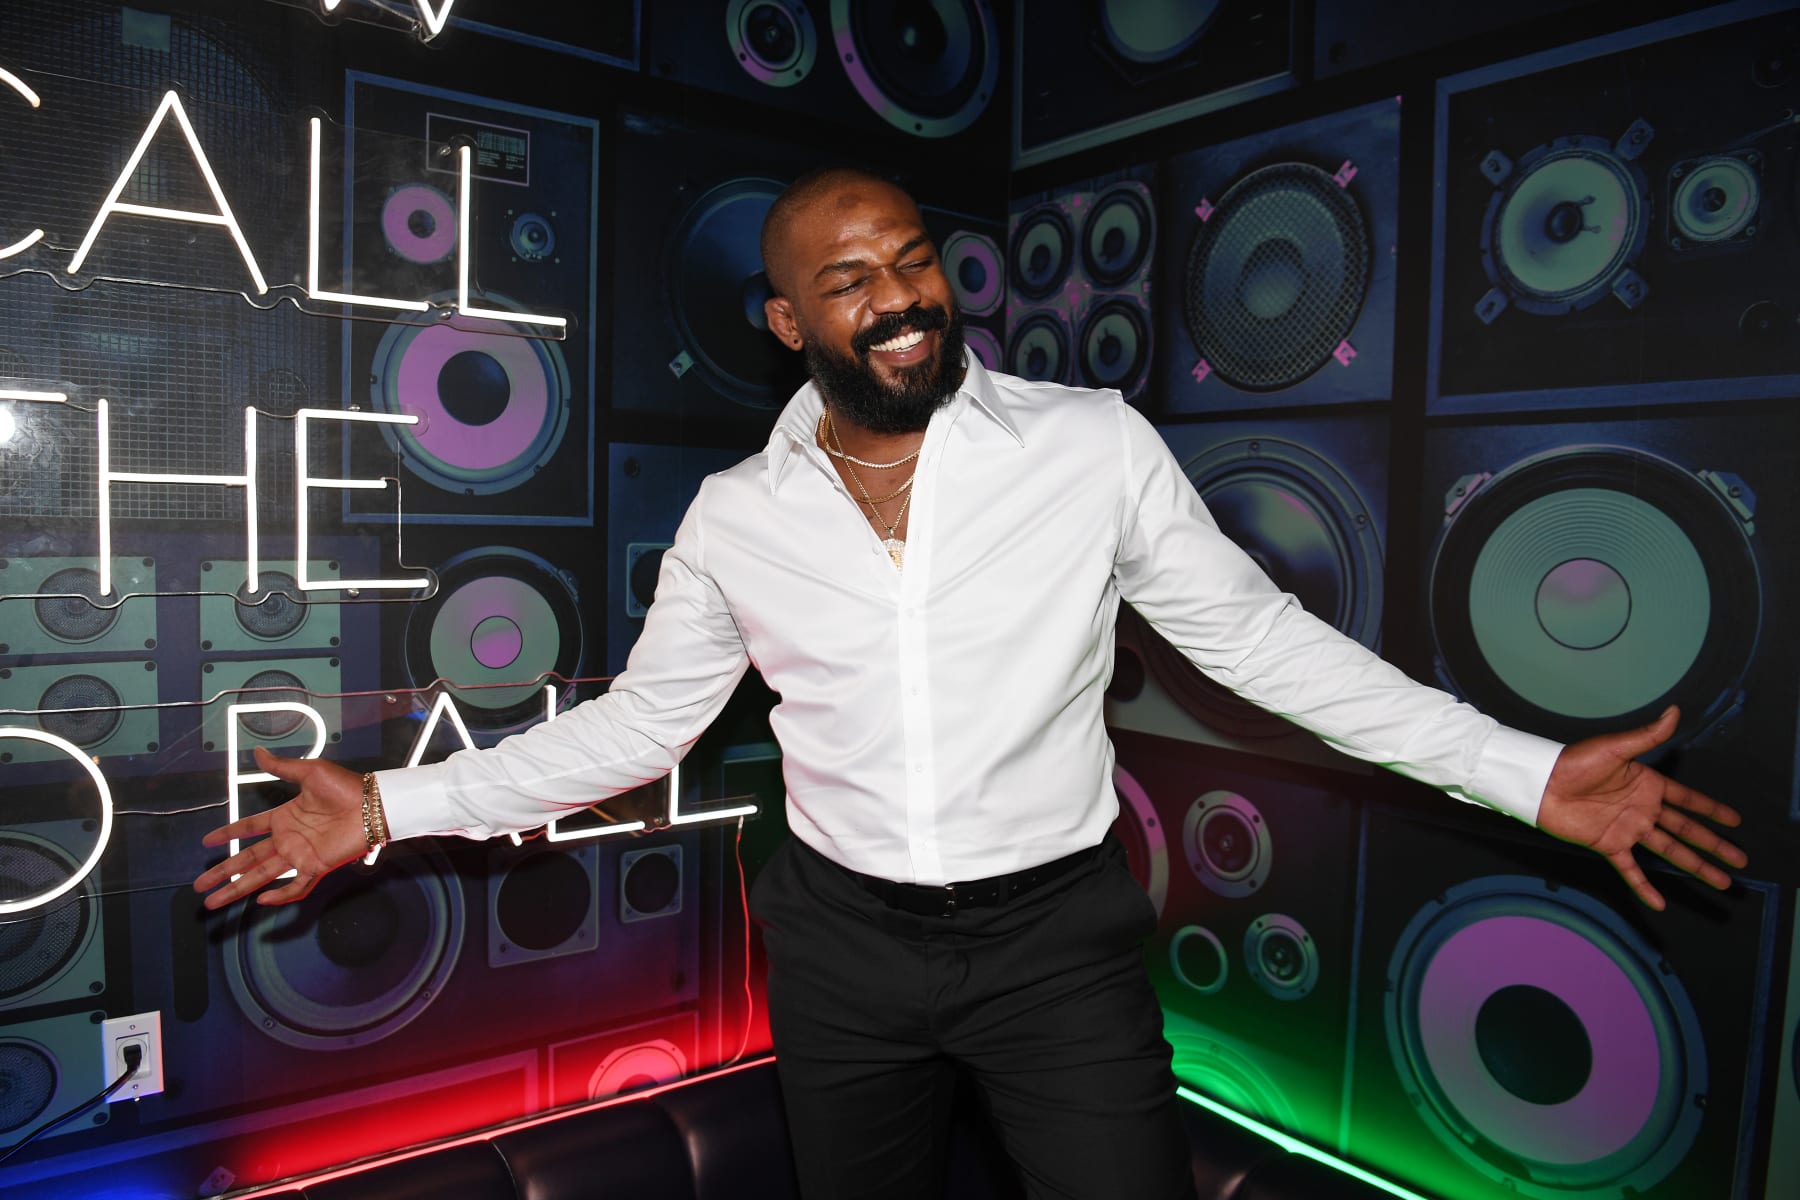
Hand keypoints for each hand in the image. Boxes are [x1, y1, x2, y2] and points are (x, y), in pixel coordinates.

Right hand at [193, 746, 367, 908]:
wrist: (374, 804)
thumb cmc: (346, 786)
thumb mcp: (309, 772)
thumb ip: (281, 767)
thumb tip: (258, 752)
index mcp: (284, 816)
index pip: (248, 828)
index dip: (227, 834)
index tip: (207, 842)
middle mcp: (288, 838)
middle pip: (247, 859)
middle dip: (223, 872)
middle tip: (200, 885)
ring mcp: (300, 854)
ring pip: (262, 876)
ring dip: (238, 889)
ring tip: (215, 902)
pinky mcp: (316, 866)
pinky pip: (296, 886)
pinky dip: (280, 895)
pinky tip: (261, 900)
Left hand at [1537, 706, 1746, 909]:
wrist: (1542, 785)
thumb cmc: (1575, 761)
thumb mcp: (1616, 748)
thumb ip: (1647, 736)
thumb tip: (1675, 711)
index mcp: (1648, 785)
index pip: (1689, 800)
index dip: (1712, 810)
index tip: (1735, 821)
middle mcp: (1643, 809)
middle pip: (1687, 830)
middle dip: (1714, 845)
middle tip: (1740, 859)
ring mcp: (1628, 829)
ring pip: (1670, 851)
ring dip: (1695, 866)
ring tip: (1720, 881)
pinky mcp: (1609, 844)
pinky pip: (1630, 870)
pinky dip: (1644, 887)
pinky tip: (1660, 903)